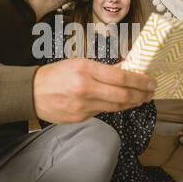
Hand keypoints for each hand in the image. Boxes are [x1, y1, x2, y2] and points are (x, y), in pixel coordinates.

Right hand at [33, 58, 155, 123]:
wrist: (31, 92)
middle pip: (122, 95)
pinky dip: (113, 108)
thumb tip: (126, 68)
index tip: (151, 81)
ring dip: (131, 103)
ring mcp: (82, 105)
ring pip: (115, 107)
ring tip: (140, 99)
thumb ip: (104, 68)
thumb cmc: (55, 74)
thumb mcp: (79, 63)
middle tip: (150, 93)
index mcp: (85, 69)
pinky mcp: (80, 118)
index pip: (120, 76)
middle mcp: (85, 88)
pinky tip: (119, 104)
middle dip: (141, 95)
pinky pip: (102, 113)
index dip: (139, 80)